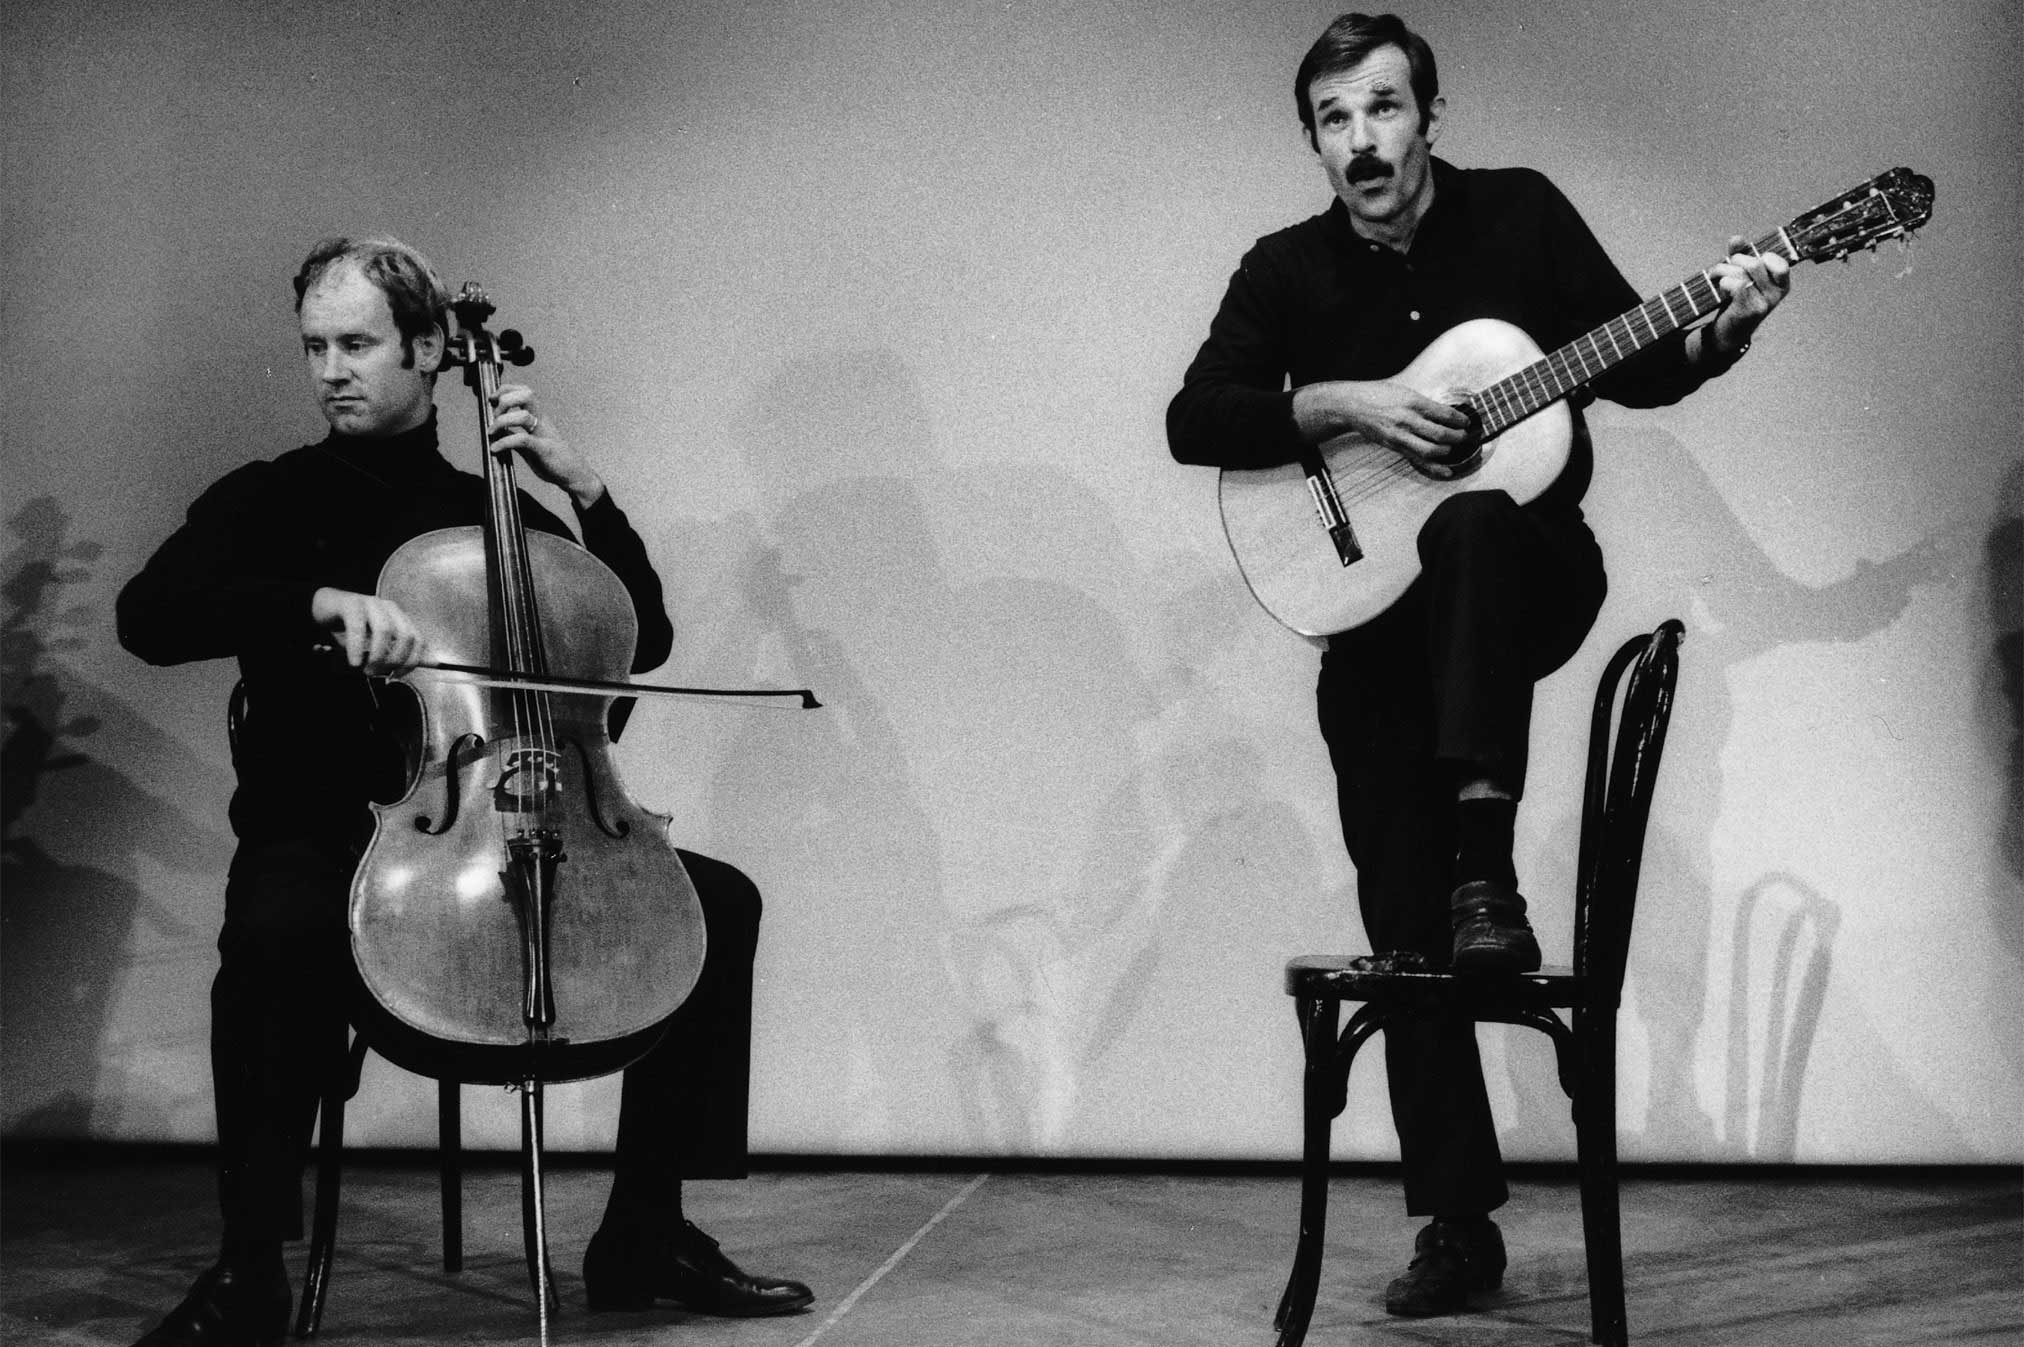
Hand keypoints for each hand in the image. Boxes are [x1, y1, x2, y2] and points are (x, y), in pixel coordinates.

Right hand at [311, 588, 426, 675]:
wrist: (320, 607)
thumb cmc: (348, 630)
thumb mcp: (370, 645)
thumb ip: (384, 655)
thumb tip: (391, 673)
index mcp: (399, 618)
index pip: (418, 640)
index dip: (411, 661)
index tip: (398, 675)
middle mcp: (389, 609)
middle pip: (406, 636)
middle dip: (395, 660)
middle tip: (378, 673)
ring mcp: (371, 603)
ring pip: (385, 630)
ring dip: (378, 655)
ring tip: (366, 669)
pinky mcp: (351, 603)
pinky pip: (358, 626)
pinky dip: (357, 647)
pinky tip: (354, 661)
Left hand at [490, 384, 605, 508]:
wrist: (574, 475)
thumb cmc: (553, 460)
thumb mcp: (529, 445)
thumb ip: (513, 437)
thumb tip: (497, 431)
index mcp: (539, 418)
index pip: (524, 391)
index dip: (506, 390)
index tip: (492, 400)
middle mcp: (542, 422)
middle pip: (526, 394)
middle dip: (505, 400)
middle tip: (494, 416)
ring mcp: (543, 435)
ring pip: (523, 415)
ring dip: (502, 421)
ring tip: (492, 432)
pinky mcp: (543, 450)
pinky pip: (522, 440)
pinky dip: (504, 442)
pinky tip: (495, 449)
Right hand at [1295, 379, 1473, 478]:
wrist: (1352, 405)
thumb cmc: (1378, 394)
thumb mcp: (1404, 391)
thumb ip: (1424, 403)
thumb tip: (1446, 413)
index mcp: (1412, 402)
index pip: (1444, 413)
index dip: (1460, 420)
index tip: (1467, 422)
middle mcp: (1407, 420)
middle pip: (1441, 434)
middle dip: (1459, 437)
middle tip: (1467, 436)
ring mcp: (1400, 435)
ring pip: (1431, 450)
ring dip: (1448, 451)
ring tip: (1456, 447)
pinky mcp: (1394, 446)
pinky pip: (1418, 460)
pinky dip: (1434, 467)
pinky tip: (1447, 471)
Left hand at [1704, 233, 1791, 359]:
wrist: (1728, 332)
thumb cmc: (1736, 300)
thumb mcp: (1741, 276)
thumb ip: (1740, 256)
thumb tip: (1737, 238)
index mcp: (1781, 284)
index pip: (1780, 262)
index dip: (1761, 256)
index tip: (1748, 260)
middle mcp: (1777, 294)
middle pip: (1755, 263)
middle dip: (1734, 260)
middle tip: (1724, 266)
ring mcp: (1765, 304)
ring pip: (1744, 273)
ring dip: (1723, 270)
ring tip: (1715, 275)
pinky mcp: (1750, 311)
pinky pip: (1738, 285)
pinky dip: (1724, 282)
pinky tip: (1720, 286)